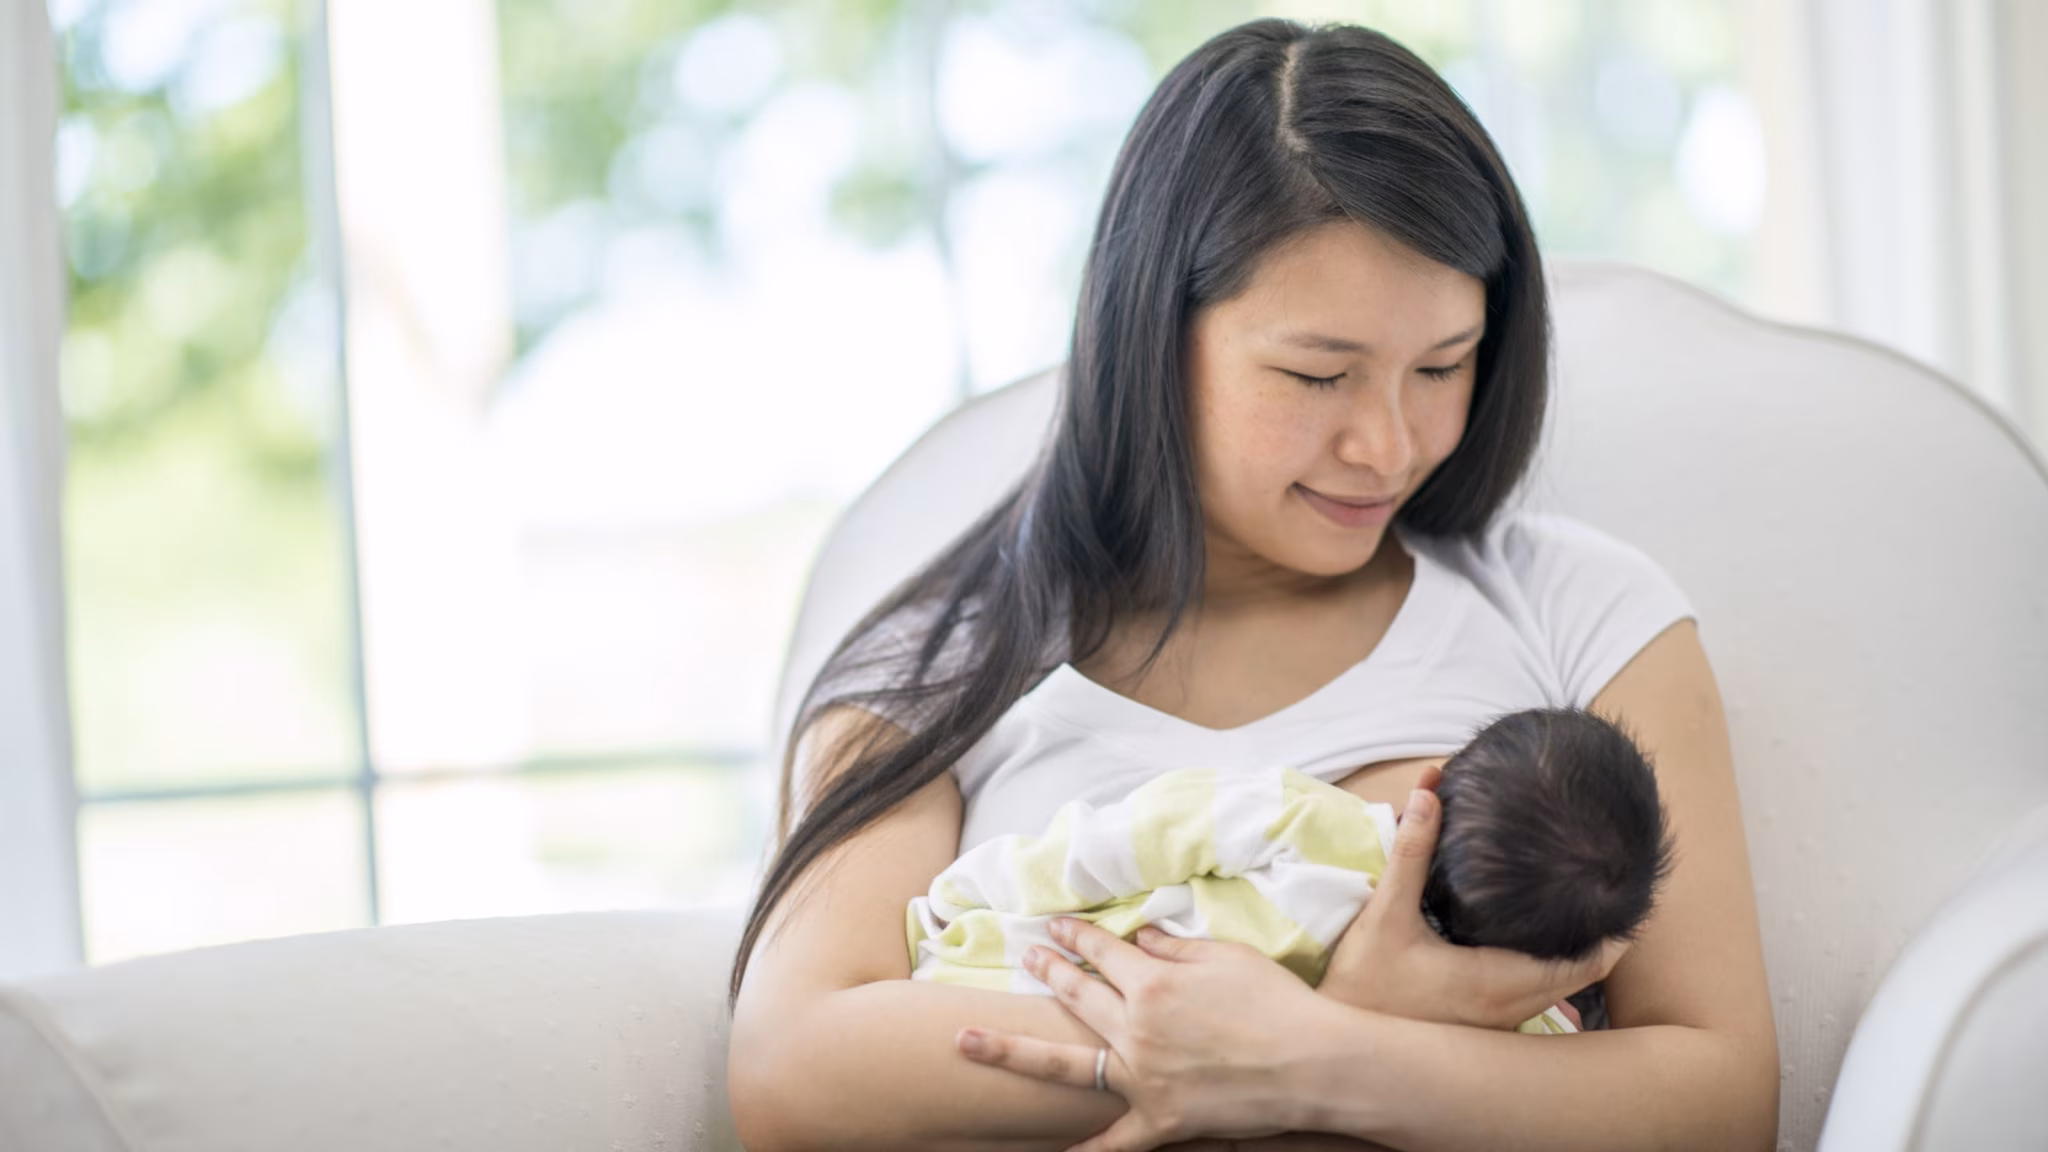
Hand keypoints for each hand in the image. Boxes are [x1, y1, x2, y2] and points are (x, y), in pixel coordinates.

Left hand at [956, 918, 1332, 1151]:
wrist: (1314, 1063)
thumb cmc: (1277, 1003)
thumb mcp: (1227, 956)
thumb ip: (1175, 947)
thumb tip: (1140, 937)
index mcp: (1152, 983)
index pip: (1101, 952)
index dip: (1076, 935)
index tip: (1056, 926)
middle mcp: (1136, 1029)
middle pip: (1076, 996)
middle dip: (1047, 972)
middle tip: (1024, 957)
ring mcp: (1142, 1079)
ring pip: (1067, 1065)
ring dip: (1014, 1051)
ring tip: (968, 1040)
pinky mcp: (1161, 1120)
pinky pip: (1114, 1142)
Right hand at [1318, 764, 1627, 1029]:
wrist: (1340, 1046)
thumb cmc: (1363, 983)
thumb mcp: (1385, 914)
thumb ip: (1411, 853)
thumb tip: (1428, 793)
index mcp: (1496, 982)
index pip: (1583, 964)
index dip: (1614, 933)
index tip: (1628, 896)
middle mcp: (1507, 1010)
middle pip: (1581, 977)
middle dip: (1602, 939)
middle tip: (1612, 892)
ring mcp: (1497, 1025)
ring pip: (1559, 991)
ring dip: (1577, 957)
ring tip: (1585, 912)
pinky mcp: (1482, 1029)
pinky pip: (1535, 998)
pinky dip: (1550, 972)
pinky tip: (1537, 943)